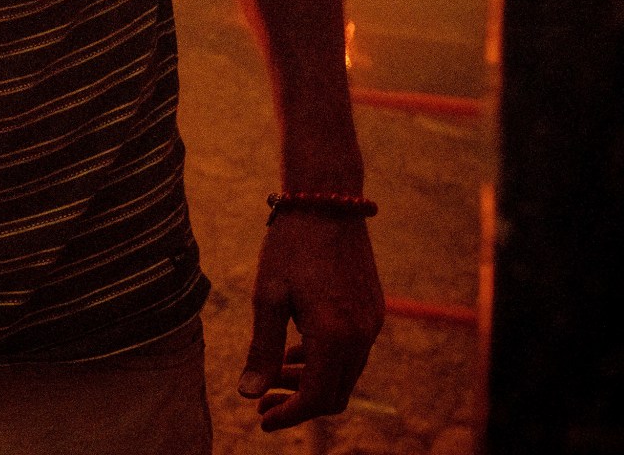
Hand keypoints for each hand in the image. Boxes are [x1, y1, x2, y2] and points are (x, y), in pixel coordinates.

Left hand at [238, 210, 383, 430]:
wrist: (327, 202)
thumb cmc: (290, 246)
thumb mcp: (268, 296)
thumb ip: (263, 349)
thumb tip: (249, 394)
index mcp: (335, 334)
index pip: (318, 398)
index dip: (291, 415)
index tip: (262, 420)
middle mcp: (362, 334)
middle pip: (335, 393)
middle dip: (299, 403)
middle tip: (263, 402)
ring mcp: (372, 323)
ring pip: (345, 374)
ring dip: (312, 382)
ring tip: (274, 376)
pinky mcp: (373, 310)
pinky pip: (353, 352)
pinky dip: (326, 361)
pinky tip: (296, 352)